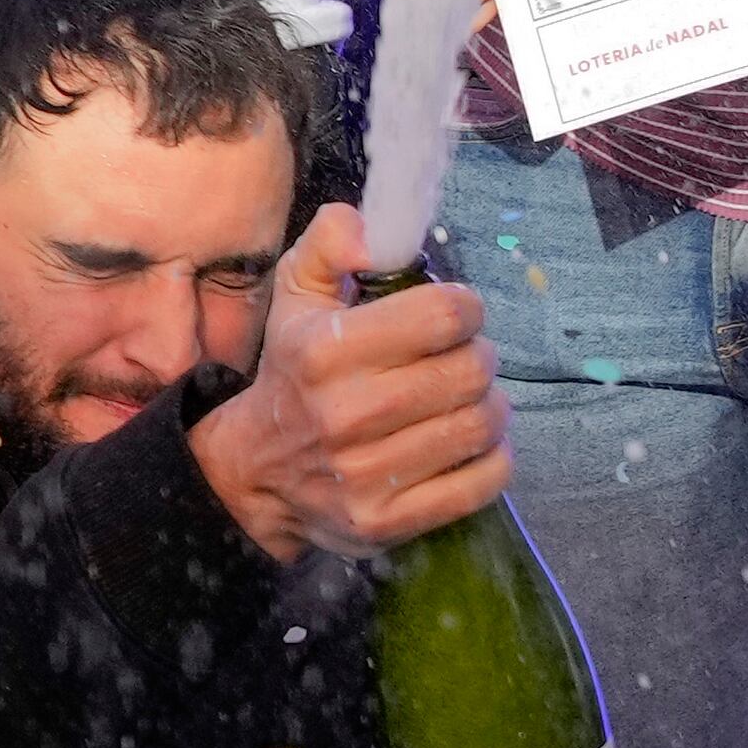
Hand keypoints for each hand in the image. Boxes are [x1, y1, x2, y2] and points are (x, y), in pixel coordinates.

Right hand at [189, 203, 506, 565]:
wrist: (254, 474)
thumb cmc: (292, 375)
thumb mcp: (296, 297)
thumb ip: (331, 243)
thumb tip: (371, 226)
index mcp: (325, 349)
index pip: (444, 315)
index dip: (466, 307)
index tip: (457, 315)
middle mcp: (345, 412)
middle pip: (471, 370)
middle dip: (479, 357)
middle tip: (464, 360)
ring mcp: (367, 473)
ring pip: (481, 425)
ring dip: (491, 407)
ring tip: (468, 401)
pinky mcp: (388, 521)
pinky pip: (482, 482)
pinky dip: (493, 459)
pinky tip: (470, 445)